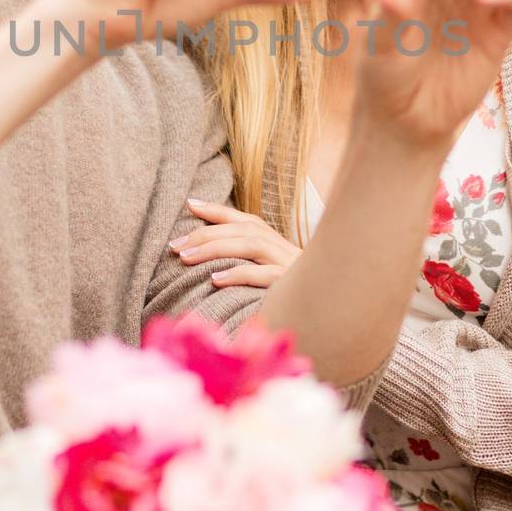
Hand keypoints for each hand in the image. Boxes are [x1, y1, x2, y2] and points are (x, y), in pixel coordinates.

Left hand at [169, 199, 301, 288]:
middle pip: (241, 229)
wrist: (337, 306)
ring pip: (249, 245)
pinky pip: (263, 276)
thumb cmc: (297, 293)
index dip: (217, 210)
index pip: (243, 219)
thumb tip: (211, 261)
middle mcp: (281, 246)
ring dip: (214, 249)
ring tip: (185, 257)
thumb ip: (248, 261)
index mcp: (275, 241)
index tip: (190, 203)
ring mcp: (288, 264)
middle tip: (174, 245)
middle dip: (204, 233)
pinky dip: (238, 274)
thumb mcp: (271, 272)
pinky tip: (215, 279)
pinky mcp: (292, 284)